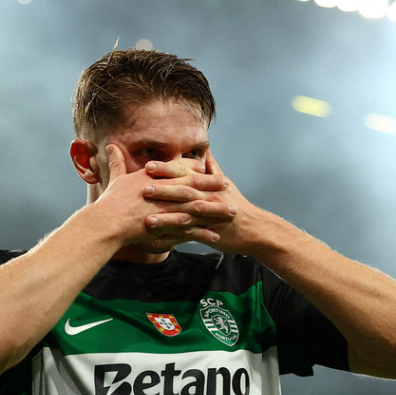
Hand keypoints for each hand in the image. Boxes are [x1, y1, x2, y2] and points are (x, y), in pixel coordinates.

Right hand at [101, 147, 233, 248]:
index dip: (196, 169)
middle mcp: (166, 190)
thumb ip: (117, 162)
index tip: (208, 168)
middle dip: (213, 186)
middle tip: (228, 185)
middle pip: (195, 186)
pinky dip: (204, 232)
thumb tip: (110, 146)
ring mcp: (169, 208)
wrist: (108, 222)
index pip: (181, 169)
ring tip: (231, 211)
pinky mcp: (169, 226)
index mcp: (156, 177)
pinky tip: (216, 236)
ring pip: (199, 207)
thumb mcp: (115, 178)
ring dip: (216, 210)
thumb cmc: (110, 201)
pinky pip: (191, 230)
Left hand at [147, 150, 261, 254]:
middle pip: (183, 192)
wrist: (253, 228)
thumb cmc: (236, 204)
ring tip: (147, 221)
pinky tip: (155, 244)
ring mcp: (207, 216)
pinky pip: (187, 238)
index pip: (185, 173)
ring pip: (184, 216)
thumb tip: (205, 150)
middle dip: (163, 190)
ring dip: (165, 218)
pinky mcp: (208, 233)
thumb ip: (211, 167)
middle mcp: (207, 198)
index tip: (148, 166)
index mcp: (207, 184)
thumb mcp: (225, 184)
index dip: (167, 169)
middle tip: (142, 189)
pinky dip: (172, 241)